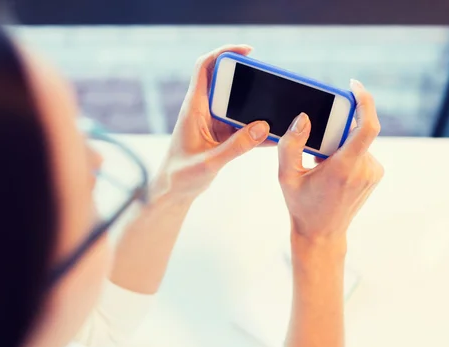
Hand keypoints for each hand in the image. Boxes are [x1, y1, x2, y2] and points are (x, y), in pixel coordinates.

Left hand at [155, 45, 269, 200]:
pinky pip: (242, 125)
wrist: (172, 192)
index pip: (205, 67)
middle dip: (248, 79)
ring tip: (276, 109)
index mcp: (194, 108)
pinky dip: (256, 128)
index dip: (224, 52)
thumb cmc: (180, 176)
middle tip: (271, 81)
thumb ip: (237, 146)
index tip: (248, 52)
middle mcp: (203, 110)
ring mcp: (212, 122)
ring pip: (237, 104)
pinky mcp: (220, 135)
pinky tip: (273, 134)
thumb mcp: (210, 162)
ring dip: (255, 107)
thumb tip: (264, 127)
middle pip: (226, 82)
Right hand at [278, 79, 383, 243]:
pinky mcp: (375, 174)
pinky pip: (361, 151)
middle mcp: (365, 169)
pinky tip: (332, 170)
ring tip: (322, 165)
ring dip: (340, 143)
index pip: (367, 126)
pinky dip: (346, 152)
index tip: (353, 86)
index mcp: (345, 167)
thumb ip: (291, 144)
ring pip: (358, 141)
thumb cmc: (302, 205)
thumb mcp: (287, 175)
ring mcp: (373, 172)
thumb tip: (304, 118)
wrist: (322, 234)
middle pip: (356, 131)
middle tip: (317, 148)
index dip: (364, 101)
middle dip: (336, 130)